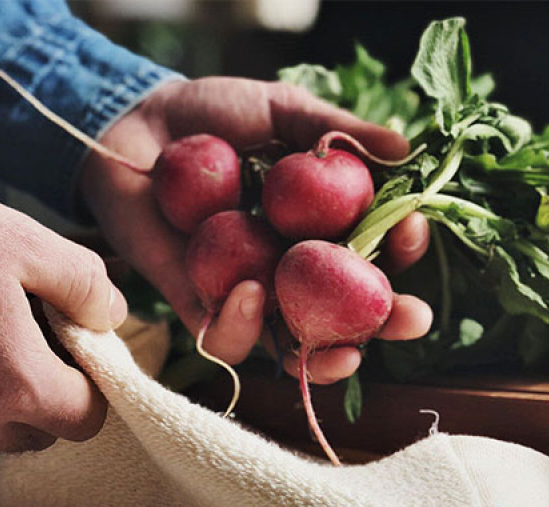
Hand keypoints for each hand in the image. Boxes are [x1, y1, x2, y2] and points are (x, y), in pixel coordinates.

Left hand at [79, 77, 432, 383]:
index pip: (375, 249)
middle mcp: (289, 267)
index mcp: (321, 225)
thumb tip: (404, 148)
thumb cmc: (211, 115)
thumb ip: (336, 132)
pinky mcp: (196, 305)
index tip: (410, 231)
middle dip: (384, 323)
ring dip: (322, 353)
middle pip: (346, 311)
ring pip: (291, 343)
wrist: (135, 125)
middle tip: (413, 320)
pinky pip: (224, 338)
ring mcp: (245, 291)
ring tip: (340, 349)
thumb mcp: (280, 111)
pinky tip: (252, 293)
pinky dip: (241, 326)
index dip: (401, 249)